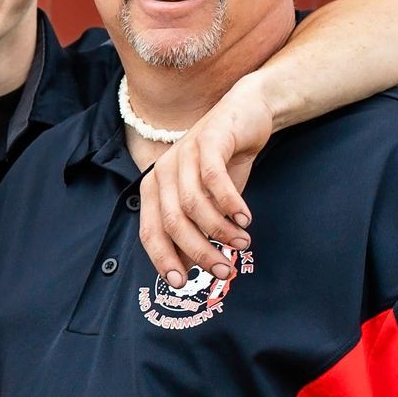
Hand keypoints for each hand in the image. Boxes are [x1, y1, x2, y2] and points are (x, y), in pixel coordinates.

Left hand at [138, 79, 267, 287]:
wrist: (247, 114)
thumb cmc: (223, 165)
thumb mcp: (208, 204)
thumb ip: (196, 233)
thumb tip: (190, 272)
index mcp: (155, 190)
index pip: (150, 232)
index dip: (163, 259)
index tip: (181, 283)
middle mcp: (162, 172)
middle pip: (174, 222)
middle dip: (200, 251)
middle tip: (224, 270)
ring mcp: (183, 154)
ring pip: (193, 204)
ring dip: (219, 230)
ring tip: (242, 243)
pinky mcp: (207, 140)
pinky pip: (213, 178)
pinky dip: (229, 203)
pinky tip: (244, 219)